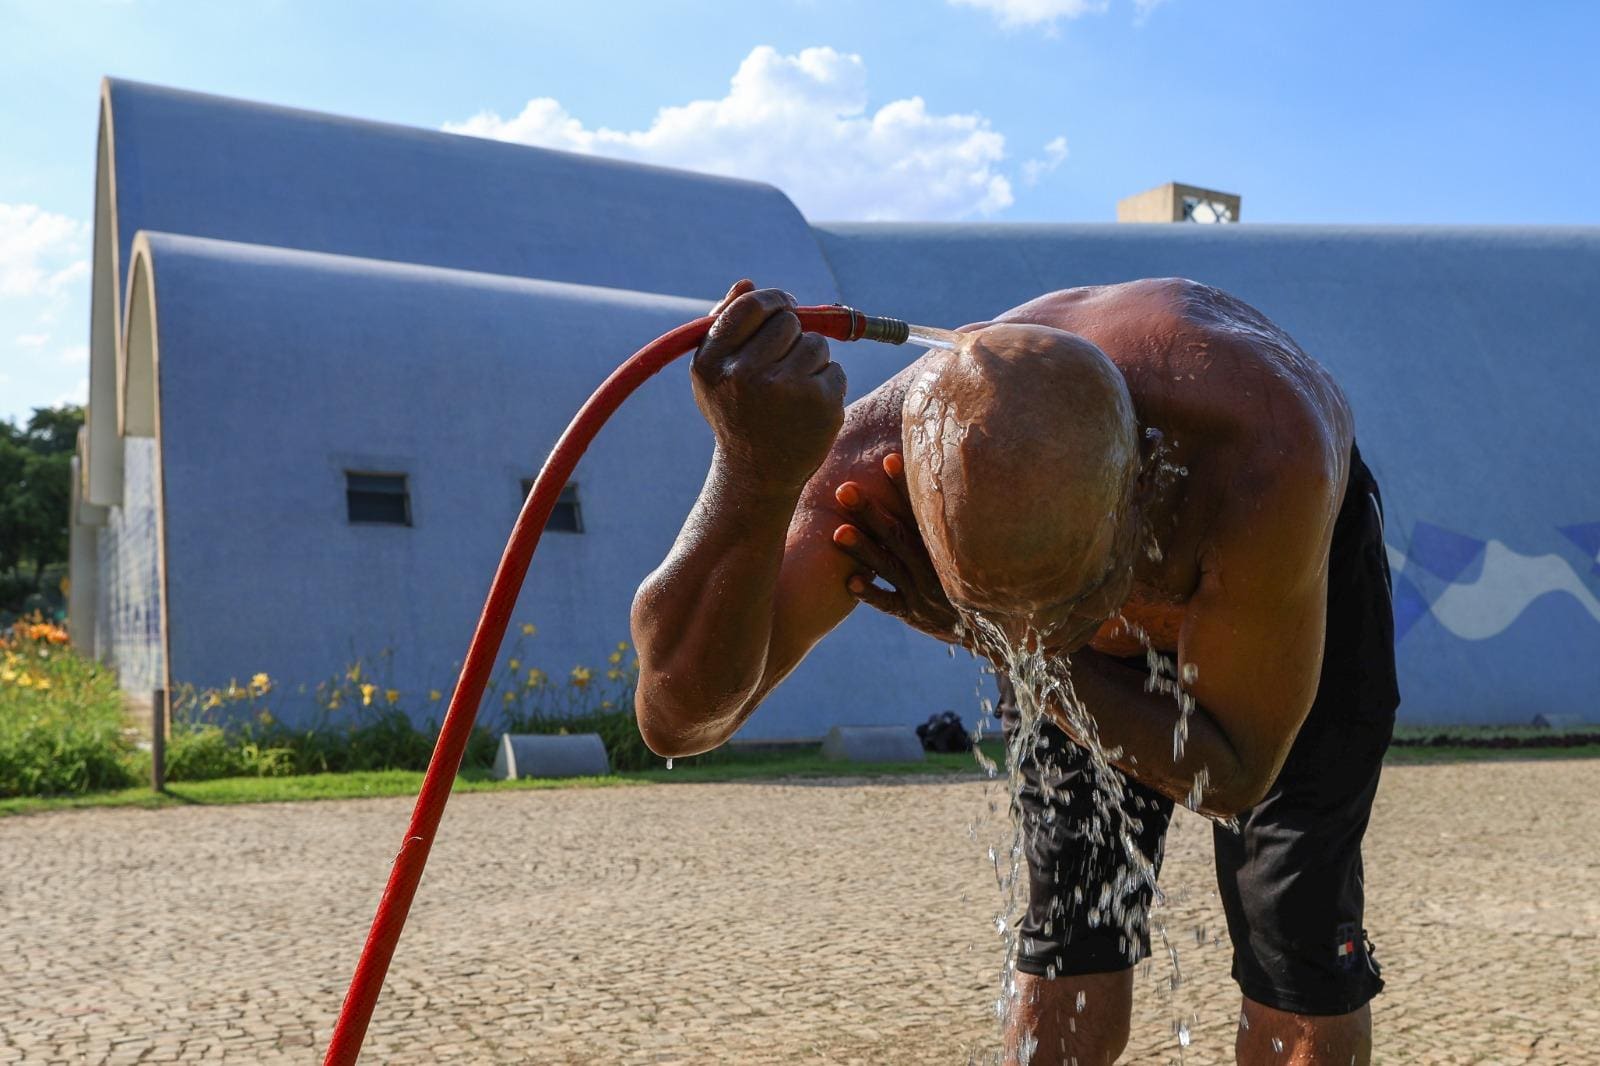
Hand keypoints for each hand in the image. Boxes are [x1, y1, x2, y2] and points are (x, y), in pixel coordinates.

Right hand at [692, 279, 847, 492]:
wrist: (756, 473)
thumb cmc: (735, 412)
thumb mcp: (715, 373)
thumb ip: (726, 324)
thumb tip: (746, 283)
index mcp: (714, 362)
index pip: (752, 305)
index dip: (774, 300)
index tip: (787, 308)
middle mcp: (746, 375)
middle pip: (789, 321)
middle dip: (793, 334)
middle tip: (784, 361)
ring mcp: (786, 390)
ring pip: (816, 344)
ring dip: (811, 360)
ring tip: (793, 390)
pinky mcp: (820, 404)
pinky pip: (834, 370)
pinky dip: (826, 384)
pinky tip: (806, 408)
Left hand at [832, 452, 966, 644]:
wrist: (994, 626)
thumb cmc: (983, 576)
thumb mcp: (976, 546)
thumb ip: (956, 517)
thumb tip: (959, 471)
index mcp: (948, 544)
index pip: (923, 510)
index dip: (904, 486)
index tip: (887, 460)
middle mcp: (934, 564)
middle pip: (898, 534)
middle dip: (871, 512)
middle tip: (844, 490)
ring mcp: (923, 590)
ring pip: (890, 567)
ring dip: (864, 550)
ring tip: (838, 532)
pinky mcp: (914, 614)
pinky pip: (891, 604)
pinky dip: (872, 594)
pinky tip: (851, 581)